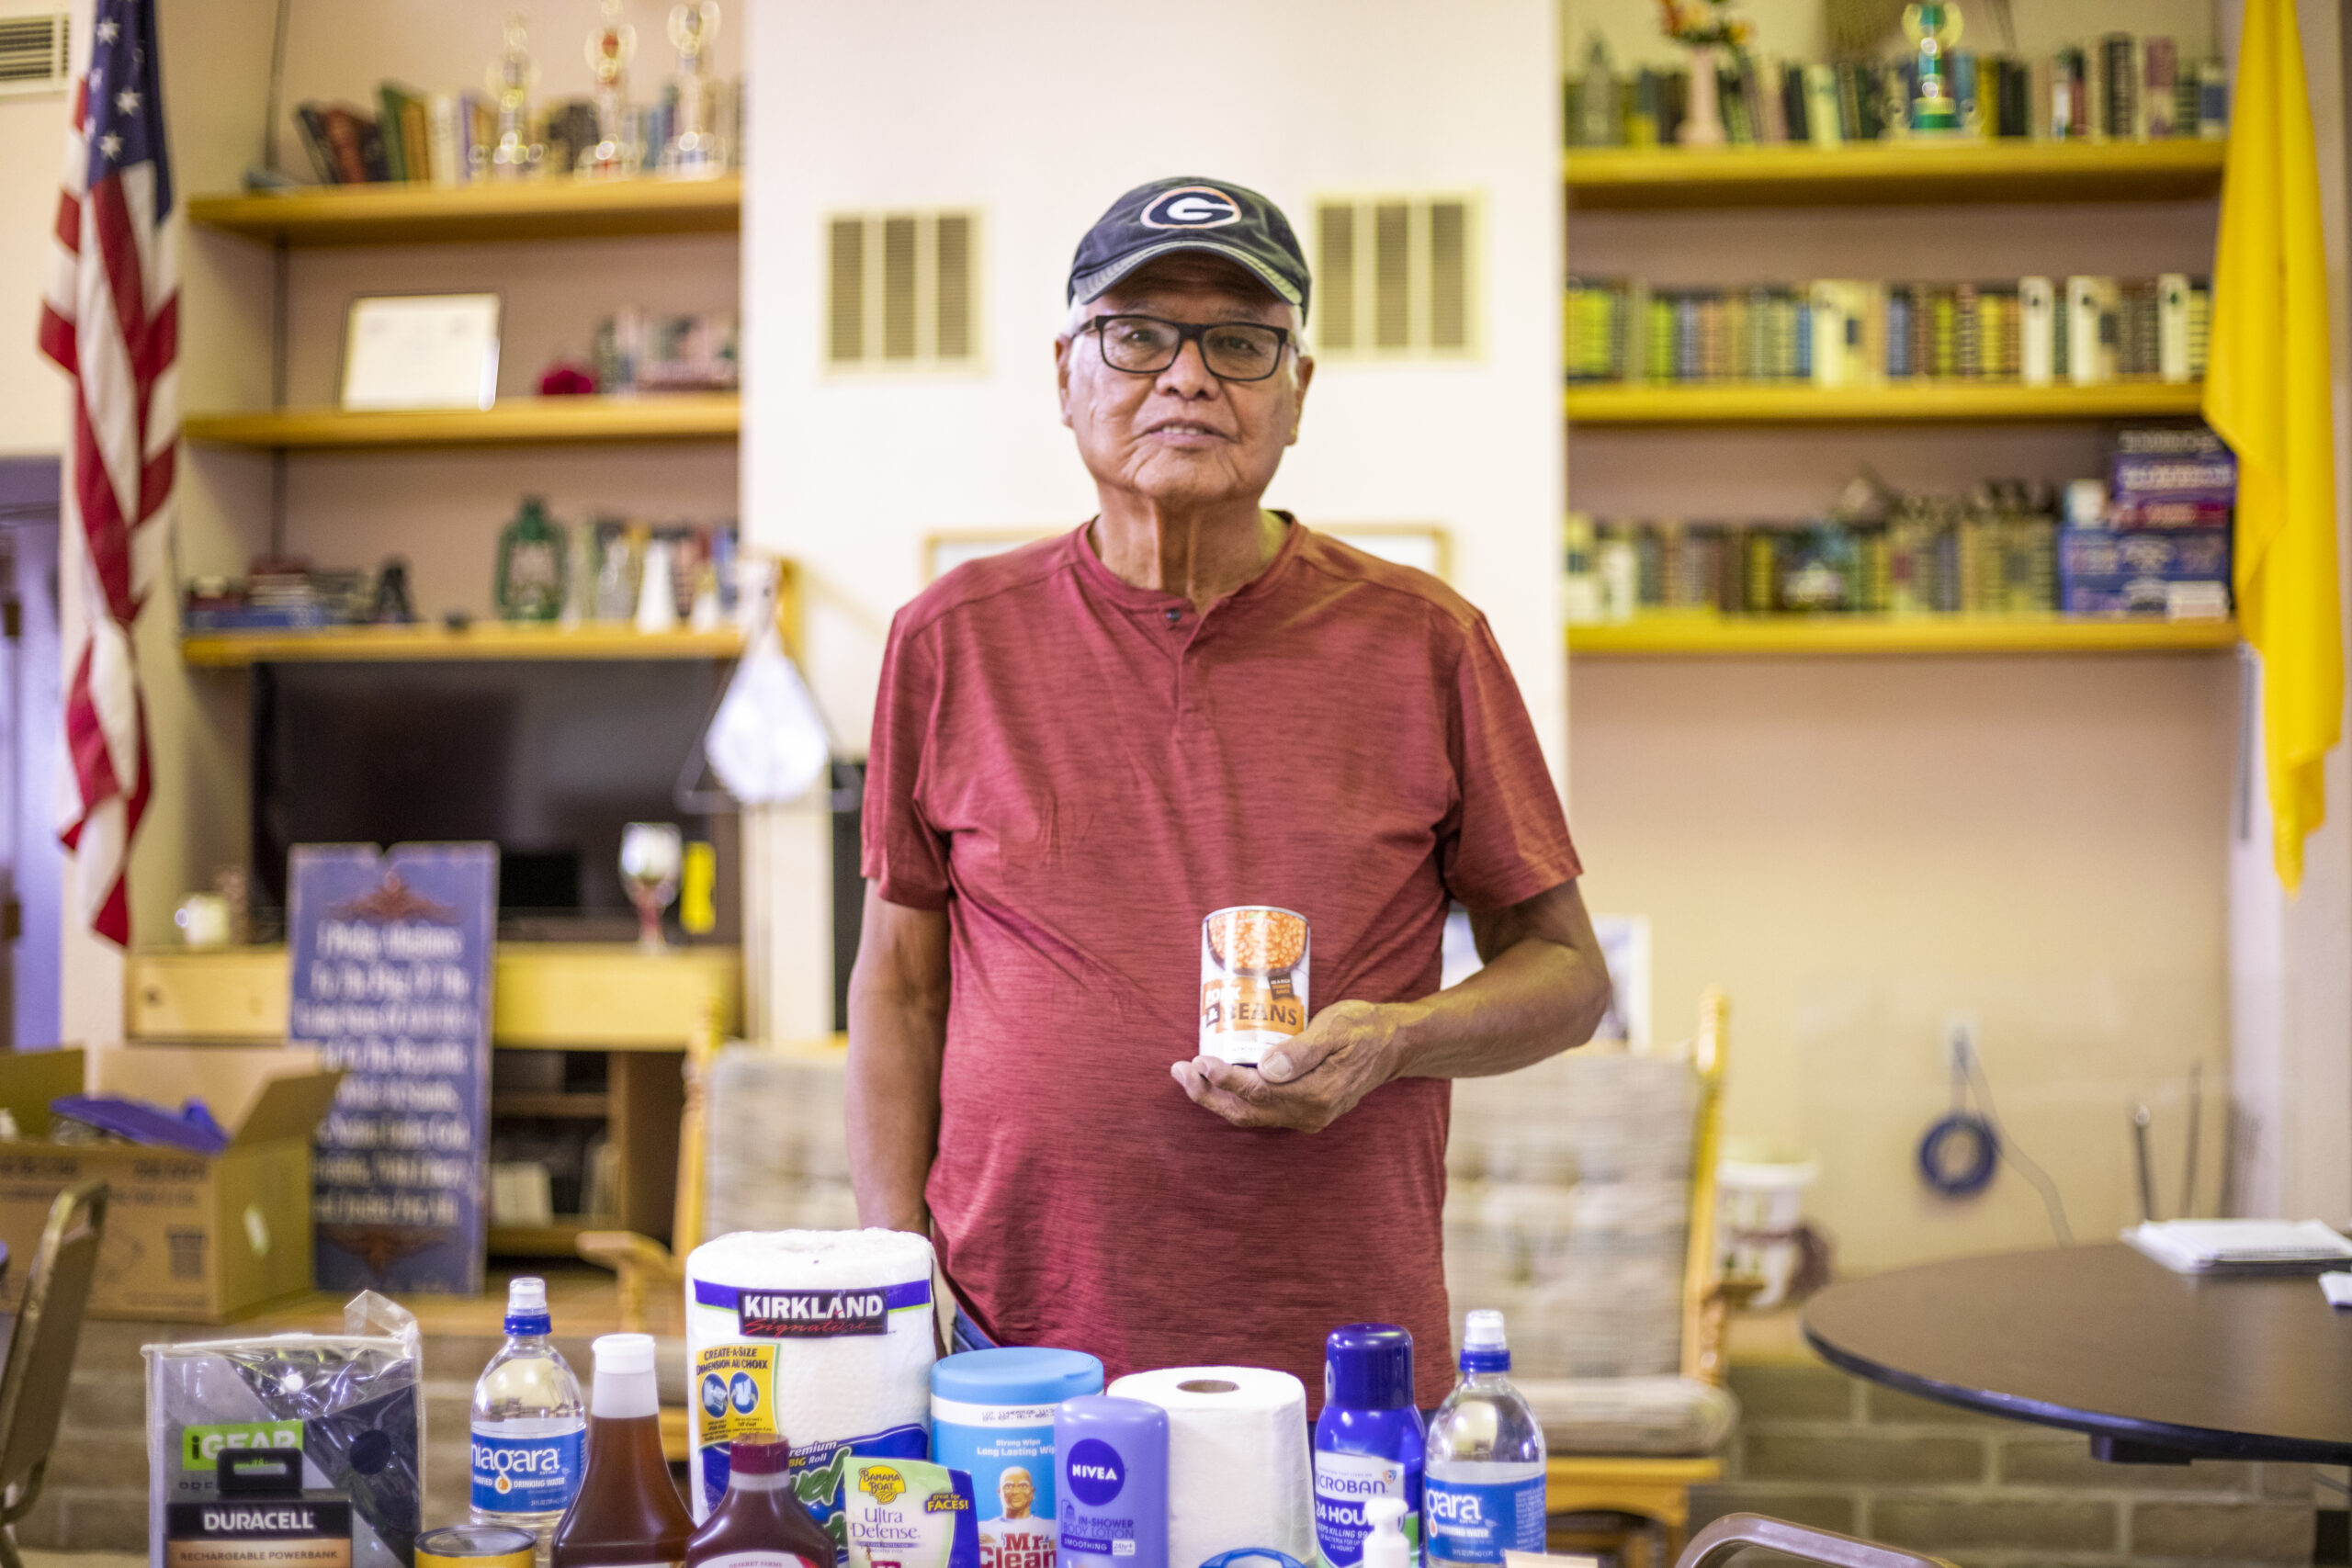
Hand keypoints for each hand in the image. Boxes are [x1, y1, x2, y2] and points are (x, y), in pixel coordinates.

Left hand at [1170, 999, 1415, 1131]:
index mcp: (1318, 1094)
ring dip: (1216, 1097)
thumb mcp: (1336, 1028)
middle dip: (1208, 1094)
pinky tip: (1217, 1079)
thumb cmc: (1366, 1028)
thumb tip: (1267, 1069)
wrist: (1395, 1045)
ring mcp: (1307, 1115)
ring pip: (1251, 1115)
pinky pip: (1261, 1110)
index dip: (1225, 1079)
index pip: (1260, 1092)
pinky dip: (1235, 1097)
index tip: (1200, 1061)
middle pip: (1247, 1112)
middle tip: (1179, 1069)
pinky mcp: (1304, 1109)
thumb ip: (1302, 1050)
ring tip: (1187, 1074)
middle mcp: (1310, 1113)